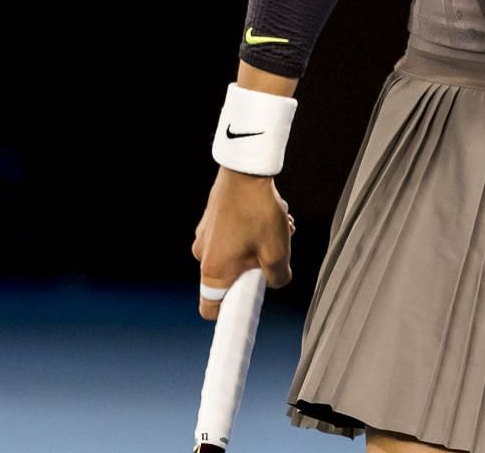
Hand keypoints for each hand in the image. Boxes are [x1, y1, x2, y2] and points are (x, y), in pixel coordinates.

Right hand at [192, 166, 295, 320]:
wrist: (245, 171)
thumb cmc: (259, 213)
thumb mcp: (277, 252)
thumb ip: (278, 278)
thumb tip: (276, 281)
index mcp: (213, 272)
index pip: (211, 308)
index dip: (230, 313)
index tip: (248, 308)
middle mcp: (202, 256)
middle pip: (231, 278)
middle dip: (257, 268)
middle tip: (276, 252)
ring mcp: (205, 236)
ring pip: (237, 253)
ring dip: (260, 245)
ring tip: (281, 226)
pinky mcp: (212, 220)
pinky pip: (233, 235)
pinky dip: (252, 231)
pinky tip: (271, 213)